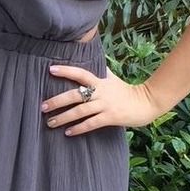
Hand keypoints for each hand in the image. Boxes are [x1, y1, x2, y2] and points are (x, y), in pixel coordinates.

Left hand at [41, 63, 162, 133]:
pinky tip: (68, 132)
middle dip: (57, 101)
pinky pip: (91, 123)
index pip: (80, 73)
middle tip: (42, 106)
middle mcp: (101, 92)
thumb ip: (100, 71)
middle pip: (75, 95)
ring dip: (63, 117)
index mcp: (100, 81)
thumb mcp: (112, 79)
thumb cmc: (126, 91)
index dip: (66, 70)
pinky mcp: (111, 118)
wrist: (147, 103)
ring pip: (80, 111)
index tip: (50, 70)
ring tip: (50, 123)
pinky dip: (79, 128)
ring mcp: (105, 105)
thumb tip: (91, 58)